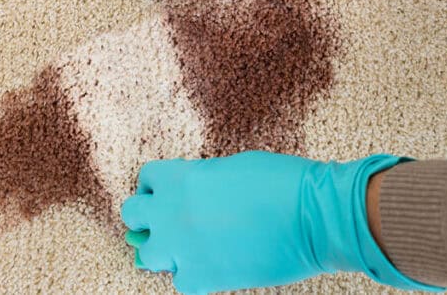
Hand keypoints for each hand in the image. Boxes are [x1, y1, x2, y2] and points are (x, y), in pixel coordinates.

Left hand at [121, 151, 437, 293]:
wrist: (315, 216)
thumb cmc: (283, 183)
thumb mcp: (232, 167)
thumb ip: (201, 180)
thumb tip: (190, 193)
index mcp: (180, 178)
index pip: (146, 180)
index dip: (159, 187)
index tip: (170, 194)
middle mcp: (171, 212)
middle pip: (131, 215)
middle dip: (148, 217)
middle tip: (170, 221)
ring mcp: (182, 247)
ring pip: (145, 254)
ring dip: (162, 249)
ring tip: (186, 246)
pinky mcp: (202, 278)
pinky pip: (179, 280)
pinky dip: (192, 274)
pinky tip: (212, 264)